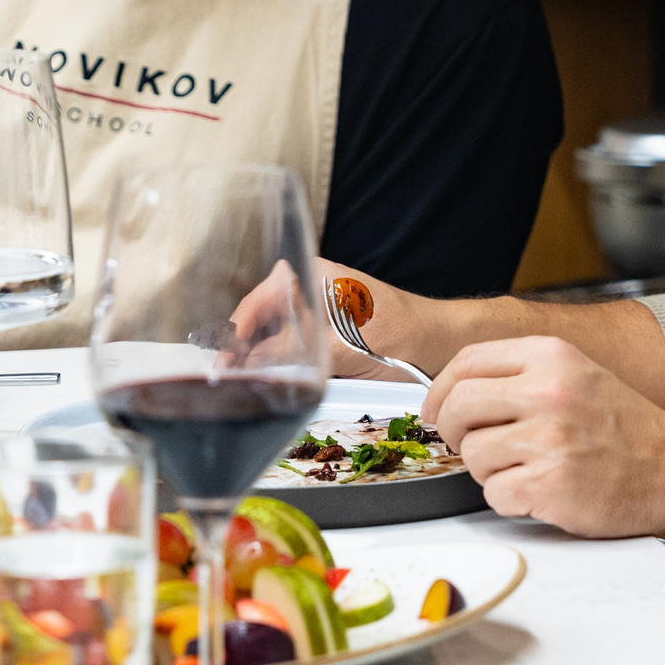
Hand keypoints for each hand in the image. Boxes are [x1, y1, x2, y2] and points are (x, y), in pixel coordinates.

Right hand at [232, 259, 442, 377]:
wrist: (440, 348)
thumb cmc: (403, 335)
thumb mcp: (345, 347)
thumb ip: (296, 354)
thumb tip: (252, 366)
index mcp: (316, 276)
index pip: (259, 298)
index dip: (236, 329)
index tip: (224, 360)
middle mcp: (313, 292)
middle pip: (261, 318)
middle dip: (242, 348)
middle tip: (227, 381)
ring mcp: (319, 316)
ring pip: (275, 337)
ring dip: (259, 362)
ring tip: (242, 387)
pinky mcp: (326, 340)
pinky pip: (293, 351)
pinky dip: (280, 369)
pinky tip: (270, 387)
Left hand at [425, 336, 664, 541]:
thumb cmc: (623, 427)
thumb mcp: (575, 374)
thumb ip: (520, 375)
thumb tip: (454, 392)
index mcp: (551, 357)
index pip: (466, 362)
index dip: (441, 390)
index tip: (438, 410)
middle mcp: (548, 392)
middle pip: (458, 406)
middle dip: (455, 431)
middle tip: (473, 443)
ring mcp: (548, 439)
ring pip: (473, 454)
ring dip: (490, 469)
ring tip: (528, 466)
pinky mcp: (548, 485)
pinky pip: (494, 493)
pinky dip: (510, 498)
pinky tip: (540, 490)